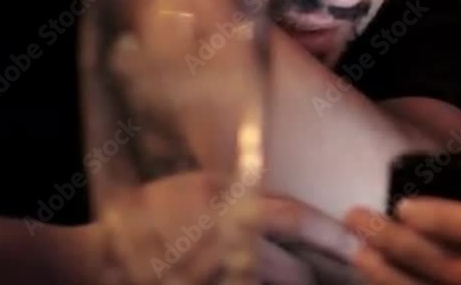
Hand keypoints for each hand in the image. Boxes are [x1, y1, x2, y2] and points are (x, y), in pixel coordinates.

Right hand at [87, 172, 366, 284]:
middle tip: (331, 271)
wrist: (99, 261)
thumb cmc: (155, 212)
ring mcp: (217, 283)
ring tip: (303, 280)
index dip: (335, 235)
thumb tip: (294, 210)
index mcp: (231, 211)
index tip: (361, 242)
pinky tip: (262, 284)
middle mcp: (229, 251)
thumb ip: (246, 194)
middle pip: (296, 272)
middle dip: (313, 273)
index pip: (297, 222)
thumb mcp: (202, 185)